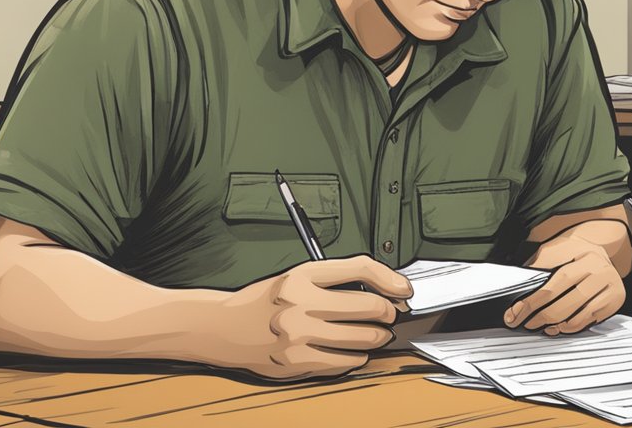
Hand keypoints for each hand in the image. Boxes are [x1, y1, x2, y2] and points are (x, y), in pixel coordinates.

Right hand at [206, 256, 412, 380]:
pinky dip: (358, 357)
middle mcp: (301, 302)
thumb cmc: (268, 300)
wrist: (227, 328)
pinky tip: (354, 351)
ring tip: (375, 334)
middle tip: (389, 315)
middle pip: (369, 307)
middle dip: (388, 313)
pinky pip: (346, 362)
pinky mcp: (298, 362)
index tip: (404, 290)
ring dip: (378, 337)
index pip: (361, 269)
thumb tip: (386, 289)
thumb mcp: (299, 276)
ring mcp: (299, 335)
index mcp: (303, 275)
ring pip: (363, 338)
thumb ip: (338, 278)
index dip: (391, 280)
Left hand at [503, 231, 624, 334]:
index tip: (516, 312)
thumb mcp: (554, 250)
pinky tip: (557, 327)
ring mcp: (611, 285)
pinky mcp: (615, 300)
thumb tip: (520, 289)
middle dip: (541, 315)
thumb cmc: (573, 252)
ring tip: (537, 326)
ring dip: (554, 324)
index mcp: (584, 253)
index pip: (556, 281)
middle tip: (523, 322)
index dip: (534, 300)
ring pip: (578, 313)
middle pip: (567, 300)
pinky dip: (571, 326)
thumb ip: (539, 266)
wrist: (600, 250)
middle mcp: (601, 269)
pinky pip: (589, 319)